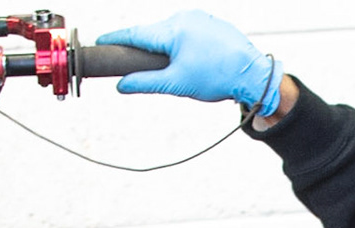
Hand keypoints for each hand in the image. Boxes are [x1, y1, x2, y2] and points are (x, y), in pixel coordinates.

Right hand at [95, 10, 282, 114]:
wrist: (253, 74)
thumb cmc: (218, 78)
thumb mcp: (176, 83)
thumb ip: (145, 82)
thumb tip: (122, 85)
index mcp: (173, 30)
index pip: (136, 34)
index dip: (116, 39)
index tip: (101, 42)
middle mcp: (184, 17)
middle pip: (153, 33)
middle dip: (147, 49)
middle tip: (145, 67)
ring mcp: (199, 17)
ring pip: (171, 32)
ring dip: (167, 48)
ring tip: (182, 68)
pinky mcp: (210, 21)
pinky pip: (188, 31)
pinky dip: (183, 44)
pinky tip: (193, 59)